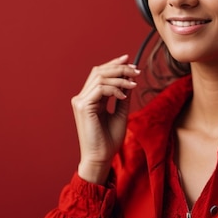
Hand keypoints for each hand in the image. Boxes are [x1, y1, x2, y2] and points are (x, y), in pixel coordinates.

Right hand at [71, 54, 140, 184]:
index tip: (130, 60)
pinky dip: (115, 89)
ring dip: (120, 77)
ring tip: (134, 82)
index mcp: (89, 98)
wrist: (101, 158)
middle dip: (119, 68)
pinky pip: (100, 89)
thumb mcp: (121, 112)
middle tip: (136, 70)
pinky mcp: (83, 106)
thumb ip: (123, 95)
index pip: (100, 74)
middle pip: (99, 72)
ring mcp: (81, 101)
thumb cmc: (109, 140)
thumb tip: (129, 78)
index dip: (114, 64)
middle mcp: (82, 97)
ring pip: (100, 77)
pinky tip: (124, 95)